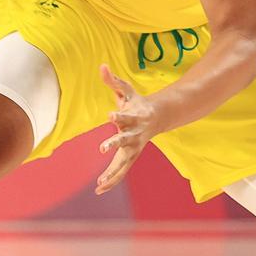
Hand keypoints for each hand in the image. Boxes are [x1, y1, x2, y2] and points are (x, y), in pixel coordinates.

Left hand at [95, 64, 161, 194]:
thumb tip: (102, 66)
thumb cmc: (138, 103)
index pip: (125, 116)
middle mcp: (135, 135)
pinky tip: (99, 189)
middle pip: (124, 140)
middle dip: (114, 144)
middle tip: (102, 148)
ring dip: (112, 173)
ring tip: (99, 184)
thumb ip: (113, 81)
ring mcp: (134, 148)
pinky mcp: (130, 157)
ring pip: (123, 163)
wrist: (156, 118)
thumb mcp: (127, 91)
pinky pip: (121, 171)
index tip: (110, 114)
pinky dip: (112, 180)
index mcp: (134, 118)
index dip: (118, 115)